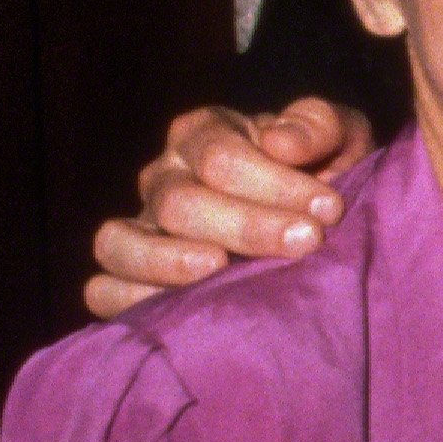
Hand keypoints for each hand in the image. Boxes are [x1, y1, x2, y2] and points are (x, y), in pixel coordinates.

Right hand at [81, 98, 375, 319]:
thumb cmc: (323, 174)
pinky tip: (176, 314)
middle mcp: (164, 177)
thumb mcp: (340, 139)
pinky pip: (102, 291)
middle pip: (178, 202)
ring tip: (219, 270)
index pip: (220, 155)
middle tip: (305, 242)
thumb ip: (319, 127)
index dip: (274, 183)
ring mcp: (140, 228)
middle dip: (246, 224)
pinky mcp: (130, 278)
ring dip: (168, 261)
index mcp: (205, 134)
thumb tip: (280, 142)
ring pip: (119, 242)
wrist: (314, 223)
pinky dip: (127, 302)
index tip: (327, 209)